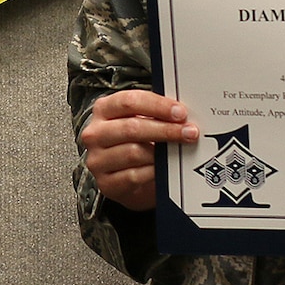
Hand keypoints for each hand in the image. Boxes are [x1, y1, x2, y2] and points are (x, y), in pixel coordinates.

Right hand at [79, 90, 200, 212]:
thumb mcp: (139, 120)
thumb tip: (181, 113)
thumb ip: (155, 113)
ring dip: (162, 153)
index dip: (157, 106)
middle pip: (131, 127)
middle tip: (188, 132)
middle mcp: (96, 133)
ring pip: (134, 153)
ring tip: (179, 151)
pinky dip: (153, 171)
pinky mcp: (105, 183)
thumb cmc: (134, 143)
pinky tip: (164, 168)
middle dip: (165, 129)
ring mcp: (98, 159)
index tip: (180, 112)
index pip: (129, 102)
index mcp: (103, 109)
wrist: (123, 176)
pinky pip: (134, 176)